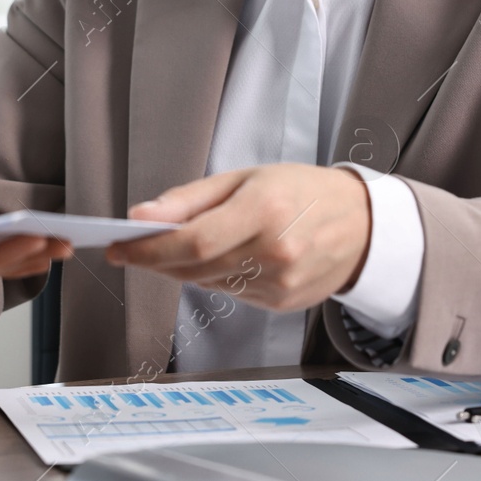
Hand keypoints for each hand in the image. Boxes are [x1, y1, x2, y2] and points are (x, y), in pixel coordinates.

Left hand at [105, 164, 369, 311]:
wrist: (362, 225)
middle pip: (194, 267)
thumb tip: (142, 216)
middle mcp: (274, 252)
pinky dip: (212, 278)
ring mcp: (279, 283)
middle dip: (155, 260)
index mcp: (264, 211)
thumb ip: (190, 198)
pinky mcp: (281, 303)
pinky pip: (229, 294)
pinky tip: (219, 259)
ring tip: (175, 248)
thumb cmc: (302, 190)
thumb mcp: (246, 177)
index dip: (149, 249)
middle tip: (131, 247)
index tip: (118, 247)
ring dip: (181, 270)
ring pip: (207, 284)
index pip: (192, 241)